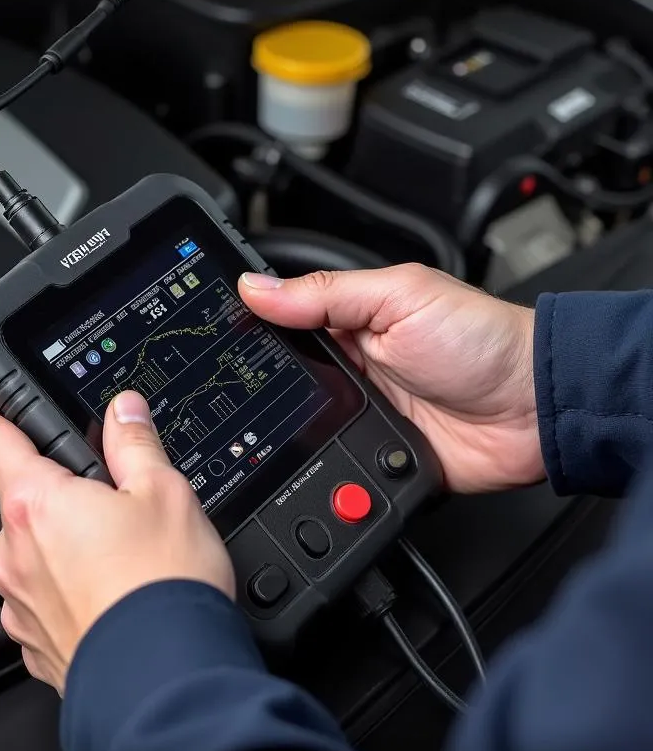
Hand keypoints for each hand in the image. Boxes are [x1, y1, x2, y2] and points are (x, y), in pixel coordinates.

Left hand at [0, 388, 233, 694]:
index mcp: (37, 503)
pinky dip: (74, 596)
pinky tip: (115, 600)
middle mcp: (14, 554)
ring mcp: (20, 606)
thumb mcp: (164, 492)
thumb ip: (134, 444)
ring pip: (37, 557)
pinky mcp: (35, 647)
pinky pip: (47, 604)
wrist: (166, 684)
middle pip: (27, 505)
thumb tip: (124, 412)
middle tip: (113, 509)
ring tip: (127, 564)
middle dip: (61, 500)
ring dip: (69, 551)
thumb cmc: (163, 588)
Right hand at [240, 263, 539, 493]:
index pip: (282, 324)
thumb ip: (326, 294)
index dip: (251, 329)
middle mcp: (349, 368)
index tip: (214, 335)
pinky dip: (319, 464)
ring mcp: (359, 415)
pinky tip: (306, 457)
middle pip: (282, 379)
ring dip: (287, 429)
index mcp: (349, 322)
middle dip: (260, 386)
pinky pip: (330, 463)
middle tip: (236, 390)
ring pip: (298, 426)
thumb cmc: (482, 341)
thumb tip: (256, 287)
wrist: (536, 410)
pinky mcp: (372, 457)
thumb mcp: (400, 298)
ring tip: (265, 427)